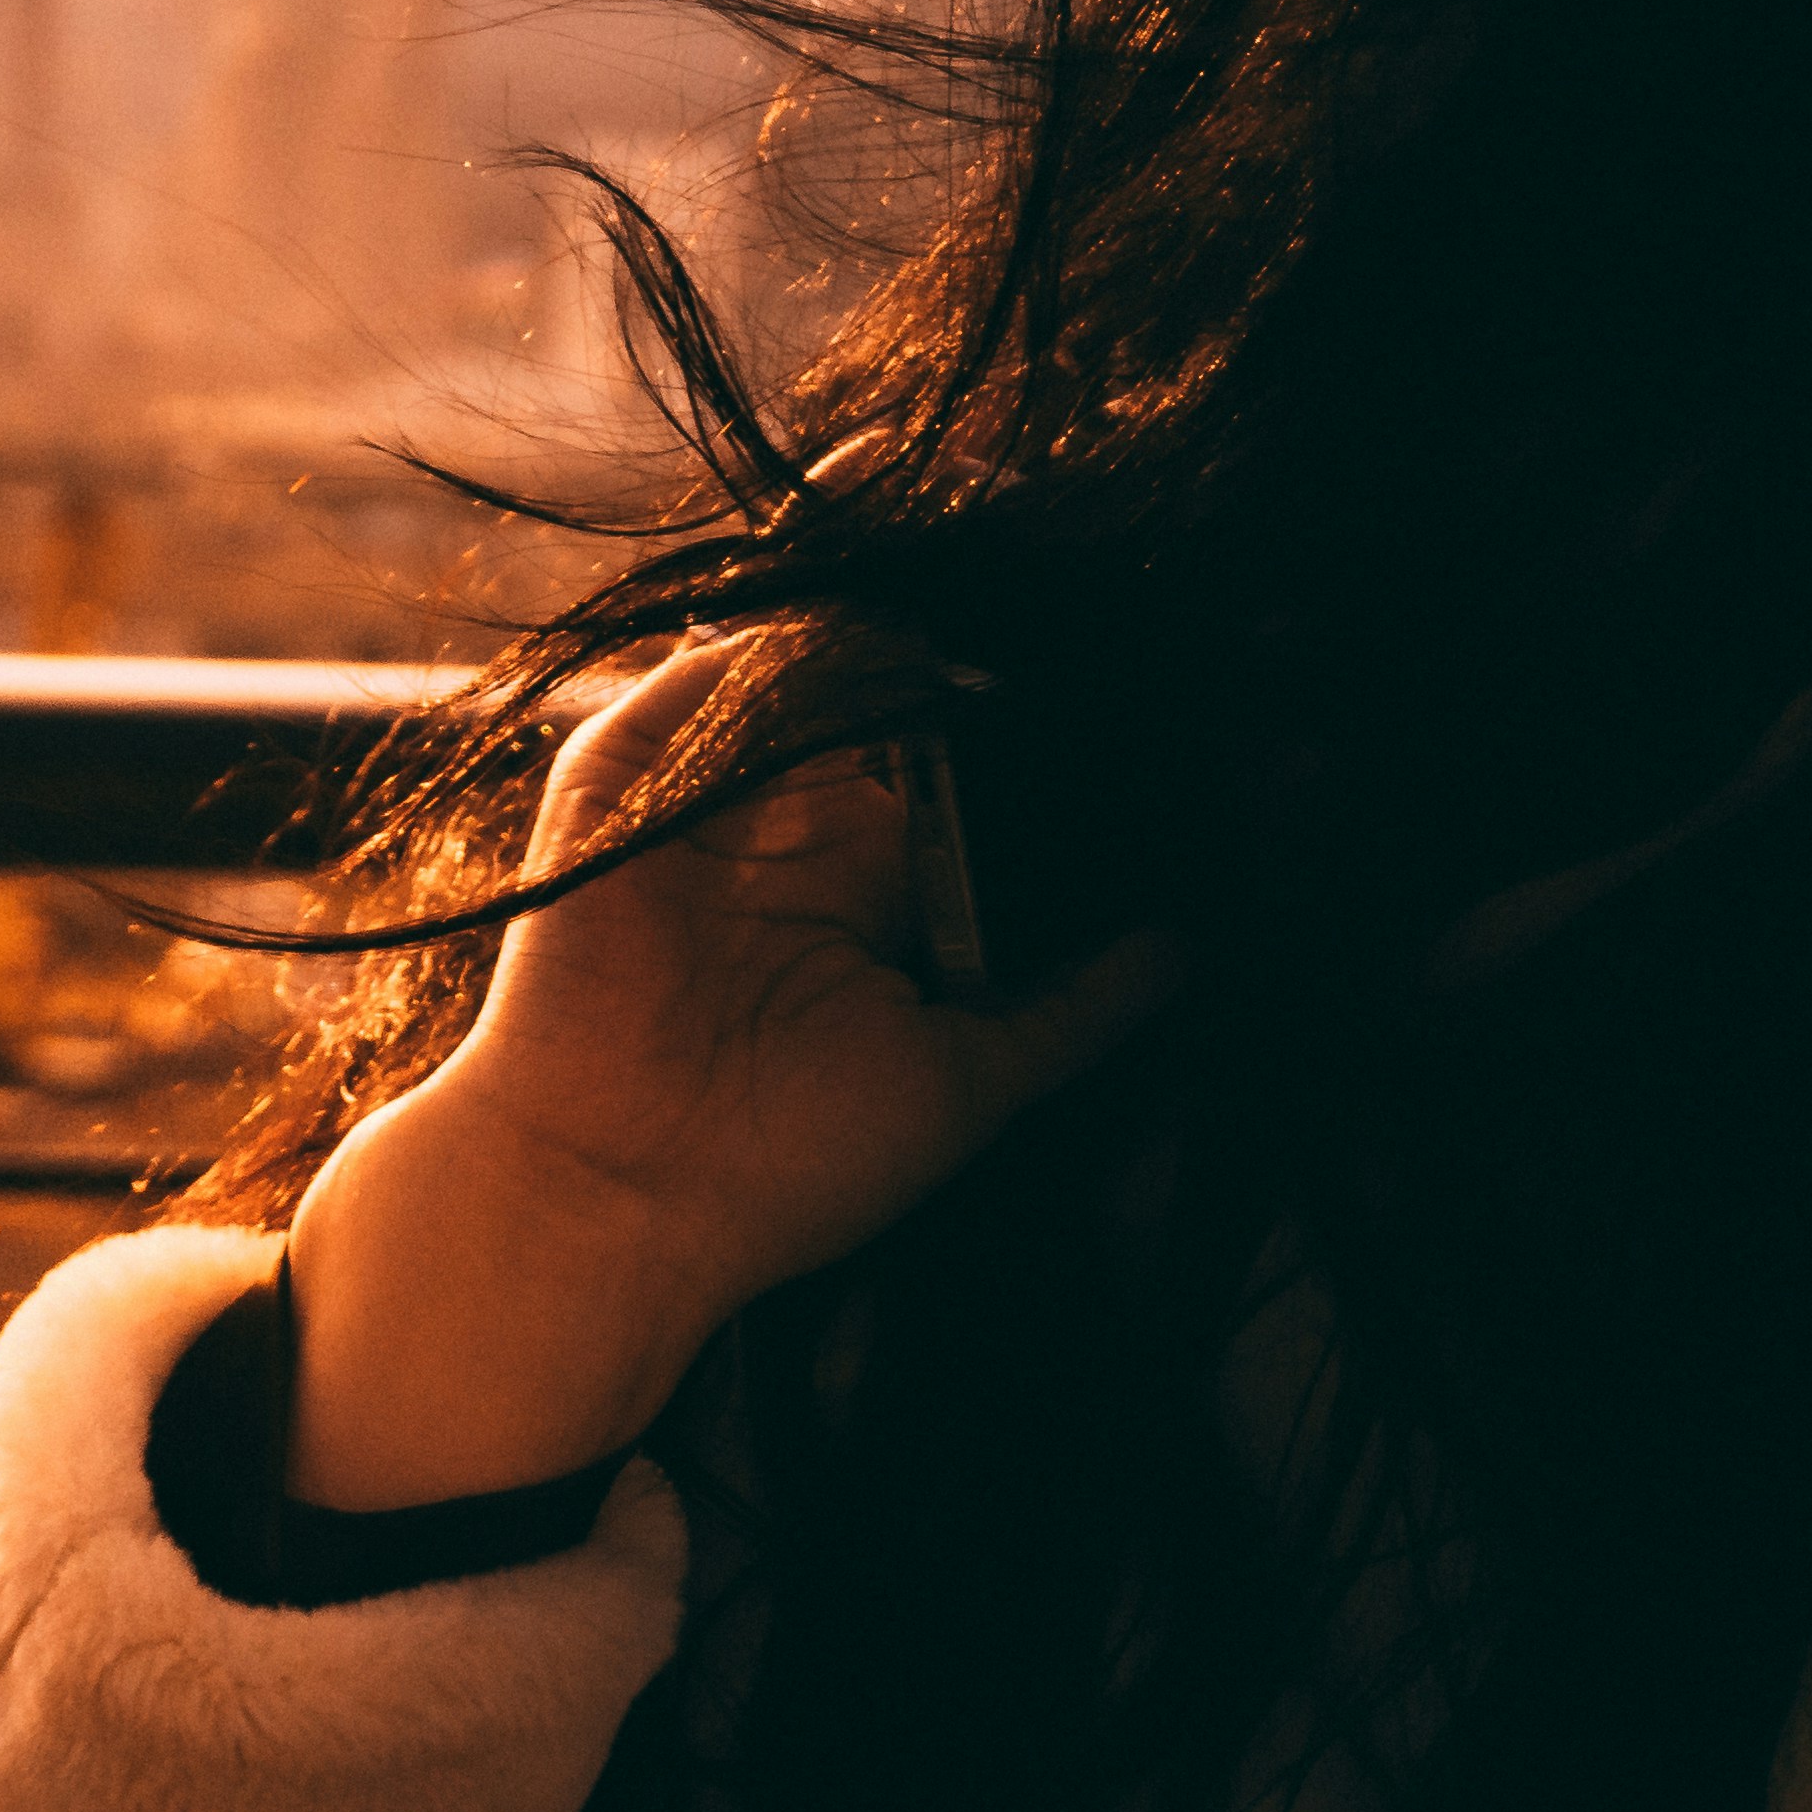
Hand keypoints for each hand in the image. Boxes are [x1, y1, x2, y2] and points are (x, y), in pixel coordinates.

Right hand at [276, 631, 1150, 1511]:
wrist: (621, 1197)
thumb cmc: (788, 1168)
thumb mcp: (970, 1084)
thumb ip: (1075, 1011)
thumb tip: (1191, 950)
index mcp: (862, 895)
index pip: (950, 775)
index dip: (1014, 735)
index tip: (1108, 698)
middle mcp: (785, 837)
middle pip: (882, 706)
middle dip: (955, 664)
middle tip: (1045, 620)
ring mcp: (704, 803)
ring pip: (801, 673)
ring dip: (877, 640)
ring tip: (965, 614)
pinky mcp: (621, 783)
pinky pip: (700, 681)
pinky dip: (773, 650)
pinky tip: (851, 639)